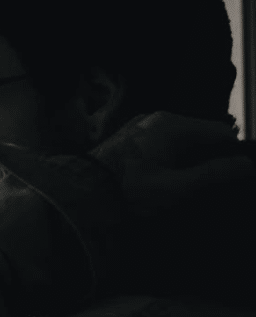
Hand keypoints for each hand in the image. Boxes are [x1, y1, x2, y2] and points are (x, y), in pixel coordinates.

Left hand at [89, 111, 254, 301]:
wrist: (78, 197)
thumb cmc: (128, 193)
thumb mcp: (175, 187)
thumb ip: (213, 175)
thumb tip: (245, 166)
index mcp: (173, 125)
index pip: (221, 133)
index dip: (232, 156)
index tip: (232, 180)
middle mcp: (156, 119)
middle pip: (200, 137)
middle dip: (209, 160)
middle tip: (208, 189)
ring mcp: (139, 128)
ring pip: (180, 142)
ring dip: (188, 163)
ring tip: (186, 190)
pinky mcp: (126, 141)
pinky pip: (160, 147)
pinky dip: (169, 162)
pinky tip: (164, 183)